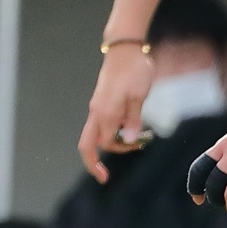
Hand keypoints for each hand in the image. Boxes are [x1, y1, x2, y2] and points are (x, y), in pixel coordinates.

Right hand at [77, 44, 155, 182]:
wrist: (124, 50)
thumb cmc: (134, 70)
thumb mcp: (139, 95)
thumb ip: (132, 119)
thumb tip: (128, 139)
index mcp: (105, 112)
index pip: (107, 143)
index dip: (122, 149)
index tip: (140, 145)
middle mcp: (97, 113)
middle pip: (86, 145)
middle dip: (92, 163)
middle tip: (103, 178)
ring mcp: (97, 108)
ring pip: (92, 136)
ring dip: (108, 146)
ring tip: (132, 145)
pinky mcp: (100, 103)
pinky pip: (99, 125)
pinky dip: (109, 134)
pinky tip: (125, 131)